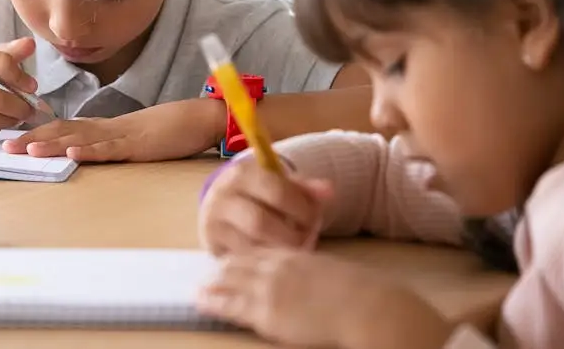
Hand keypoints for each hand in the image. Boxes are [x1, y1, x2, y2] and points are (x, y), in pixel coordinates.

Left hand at [1, 99, 220, 161]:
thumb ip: (106, 144)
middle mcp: (105, 129)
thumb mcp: (129, 140)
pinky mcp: (138, 145)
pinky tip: (74, 152)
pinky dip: (92, 150)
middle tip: (4, 147)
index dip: (35, 134)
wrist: (196, 118)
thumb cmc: (165, 130)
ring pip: (82, 138)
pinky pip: (112, 148)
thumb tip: (81, 151)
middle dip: (33, 139)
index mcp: (101, 128)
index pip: (62, 129)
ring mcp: (121, 135)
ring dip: (54, 144)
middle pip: (63, 131)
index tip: (9, 142)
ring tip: (28, 149)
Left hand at [197, 249, 455, 348]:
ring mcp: (270, 289)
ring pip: (230, 281)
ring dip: (213, 284)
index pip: (258, 252)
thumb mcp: (330, 271)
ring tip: (198, 288)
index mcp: (294, 255)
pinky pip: (232, 305)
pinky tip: (201, 301)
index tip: (229, 261)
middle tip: (207, 274)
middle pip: (239, 264)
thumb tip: (308, 280)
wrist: (365, 305)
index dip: (241, 257)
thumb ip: (312, 271)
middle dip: (221, 269)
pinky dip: (214, 302)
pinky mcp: (267, 312)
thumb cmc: (359, 292)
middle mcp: (277, 267)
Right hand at [198, 157, 332, 255]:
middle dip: (290, 235)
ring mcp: (214, 223)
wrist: (223, 205)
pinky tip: (279, 258)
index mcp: (242, 173)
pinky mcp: (212, 246)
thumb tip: (329, 191)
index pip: (277, 191)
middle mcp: (222, 196)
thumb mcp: (279, 182)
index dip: (301, 208)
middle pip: (261, 223)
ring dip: (280, 251)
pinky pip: (244, 260)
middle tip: (306, 238)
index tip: (314, 217)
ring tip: (296, 248)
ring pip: (251, 245)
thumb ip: (304, 188)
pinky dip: (266, 261)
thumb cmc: (259, 193)